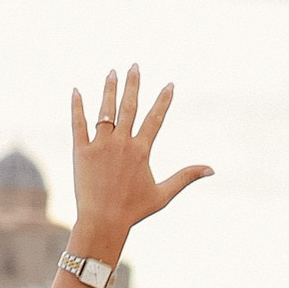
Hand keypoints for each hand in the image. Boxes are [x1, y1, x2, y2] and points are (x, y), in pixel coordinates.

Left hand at [66, 68, 211, 253]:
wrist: (103, 221)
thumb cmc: (133, 210)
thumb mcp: (163, 194)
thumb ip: (186, 177)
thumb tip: (212, 169)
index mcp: (141, 151)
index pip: (155, 119)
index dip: (163, 100)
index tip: (170, 84)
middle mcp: (122, 144)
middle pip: (129, 107)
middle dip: (133, 84)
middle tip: (134, 66)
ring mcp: (100, 146)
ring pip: (105, 111)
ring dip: (109, 90)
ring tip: (111, 72)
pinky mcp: (81, 152)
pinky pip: (78, 124)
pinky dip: (77, 107)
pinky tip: (76, 91)